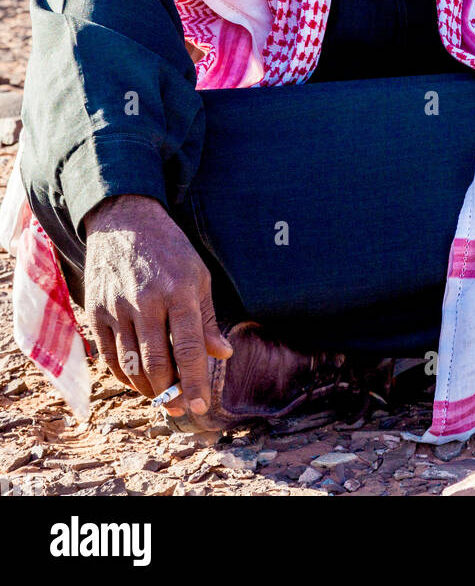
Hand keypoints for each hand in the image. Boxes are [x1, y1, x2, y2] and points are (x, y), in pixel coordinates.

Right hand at [83, 194, 231, 414]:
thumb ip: (207, 319)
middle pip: (157, 363)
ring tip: (162, 397)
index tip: (201, 407)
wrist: (125, 220)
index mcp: (180, 291)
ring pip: (131, 364)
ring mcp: (118, 307)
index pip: (189, 348)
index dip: (195, 382)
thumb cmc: (169, 249)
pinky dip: (124, 375)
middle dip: (170, 394)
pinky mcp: (96, 310)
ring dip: (147, 389)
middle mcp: (147, 301)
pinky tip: (137, 380)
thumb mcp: (198, 275)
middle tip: (180, 409)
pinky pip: (108, 355)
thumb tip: (223, 354)